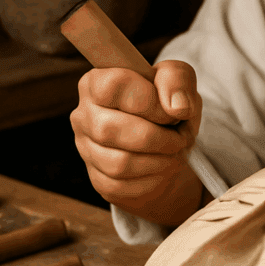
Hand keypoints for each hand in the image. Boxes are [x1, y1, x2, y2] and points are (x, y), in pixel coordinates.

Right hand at [70, 59, 203, 224]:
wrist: (166, 140)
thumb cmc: (166, 102)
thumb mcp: (178, 78)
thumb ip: (177, 79)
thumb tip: (177, 107)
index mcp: (97, 81)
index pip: (112, 86)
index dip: (149, 102)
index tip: (171, 111)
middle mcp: (83, 114)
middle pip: (110, 129)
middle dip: (158, 137)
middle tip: (180, 137)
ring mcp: (86, 149)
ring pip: (118, 163)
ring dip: (159, 160)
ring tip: (176, 151)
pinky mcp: (98, 179)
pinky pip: (123, 186)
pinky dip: (153, 179)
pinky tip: (164, 166)